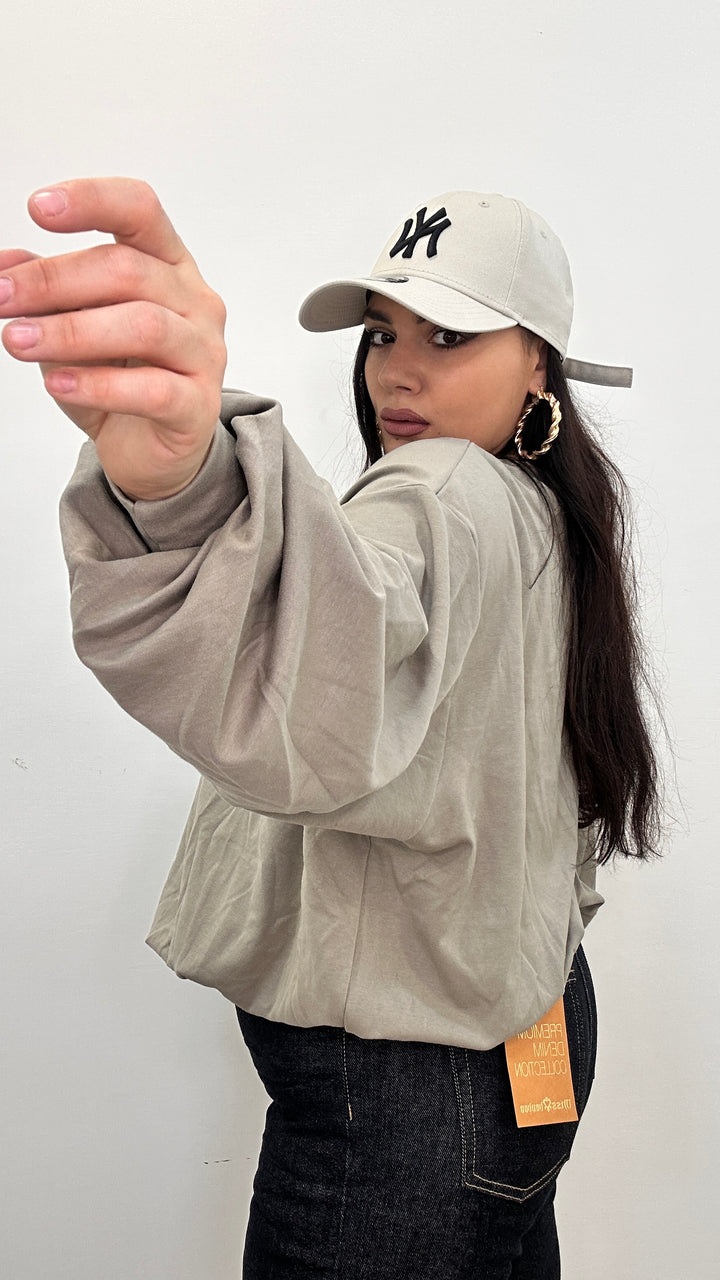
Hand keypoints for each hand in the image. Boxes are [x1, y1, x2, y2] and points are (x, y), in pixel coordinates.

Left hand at [1, 178, 226, 499]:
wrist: (151, 450)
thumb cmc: (119, 377)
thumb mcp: (72, 325)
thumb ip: (47, 291)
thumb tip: (4, 265)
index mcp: (168, 265)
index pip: (141, 210)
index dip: (92, 200)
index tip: (38, 208)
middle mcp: (195, 301)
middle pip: (129, 271)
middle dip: (54, 281)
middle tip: (2, 296)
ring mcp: (203, 353)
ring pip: (144, 326)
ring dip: (71, 332)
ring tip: (18, 340)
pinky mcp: (199, 406)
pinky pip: (153, 390)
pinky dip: (99, 385)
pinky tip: (58, 383)